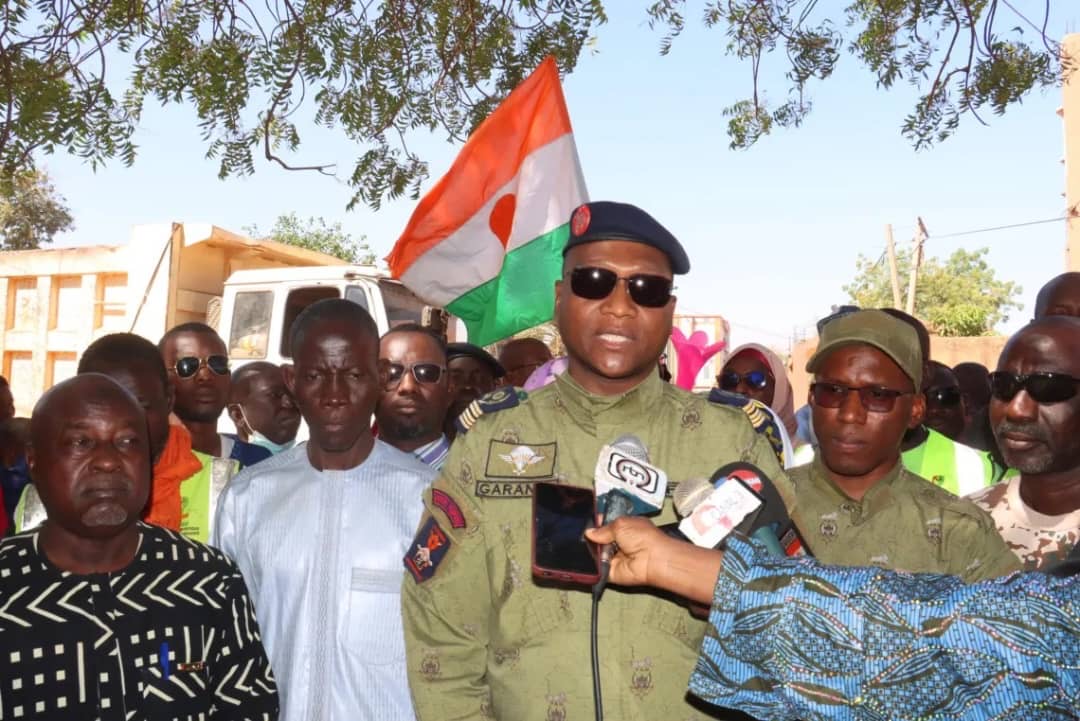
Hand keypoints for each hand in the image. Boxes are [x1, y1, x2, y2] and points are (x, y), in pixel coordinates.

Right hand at [587, 517, 724, 604]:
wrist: (652, 559)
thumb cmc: (643, 537)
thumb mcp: (621, 524)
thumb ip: (603, 528)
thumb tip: (589, 532)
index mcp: (622, 527)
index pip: (604, 524)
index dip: (594, 523)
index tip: (582, 523)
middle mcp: (617, 542)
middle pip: (596, 539)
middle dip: (588, 537)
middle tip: (578, 535)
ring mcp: (612, 558)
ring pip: (594, 553)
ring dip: (589, 550)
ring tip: (582, 546)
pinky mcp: (609, 572)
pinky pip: (595, 568)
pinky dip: (590, 565)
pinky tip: (583, 558)